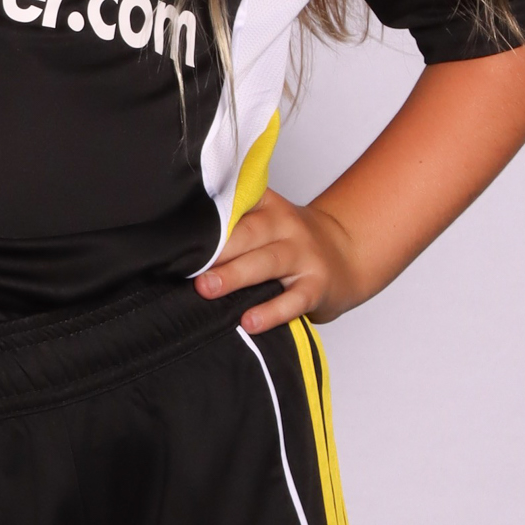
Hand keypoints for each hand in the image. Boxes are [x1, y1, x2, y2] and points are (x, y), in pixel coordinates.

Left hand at [194, 188, 364, 332]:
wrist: (347, 254)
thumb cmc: (290, 240)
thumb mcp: (267, 220)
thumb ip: (231, 224)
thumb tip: (178, 247)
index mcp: (267, 205)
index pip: (235, 203)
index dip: (209, 216)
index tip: (181, 231)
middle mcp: (286, 225)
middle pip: (248, 233)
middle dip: (217, 249)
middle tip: (188, 266)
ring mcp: (303, 255)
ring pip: (267, 262)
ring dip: (235, 275)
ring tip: (208, 289)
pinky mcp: (316, 286)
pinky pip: (293, 299)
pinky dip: (271, 311)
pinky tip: (250, 321)